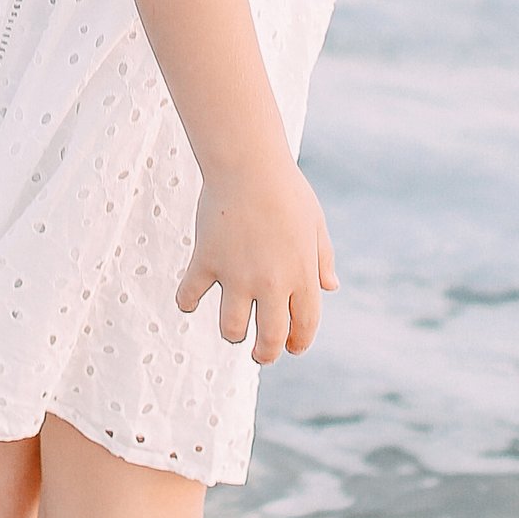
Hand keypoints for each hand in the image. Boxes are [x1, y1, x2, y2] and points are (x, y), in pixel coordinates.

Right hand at [177, 157, 338, 363]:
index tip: (291, 347)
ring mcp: (236, 274)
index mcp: (301, 274)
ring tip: (233, 327)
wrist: (248, 163)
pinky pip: (190, 295)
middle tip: (260, 354)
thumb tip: (331, 287)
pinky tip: (190, 299)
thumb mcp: (315, 224)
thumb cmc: (286, 189)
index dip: (298, 343)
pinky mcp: (206, 260)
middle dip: (265, 355)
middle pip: (268, 339)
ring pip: (230, 328)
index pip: (304, 326)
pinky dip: (187, 302)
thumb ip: (322, 259)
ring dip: (232, 334)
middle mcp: (270, 282)